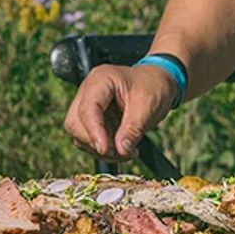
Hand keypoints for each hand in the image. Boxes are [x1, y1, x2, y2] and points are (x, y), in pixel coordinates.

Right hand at [63, 64, 178, 160]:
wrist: (159, 82)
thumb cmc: (154, 86)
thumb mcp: (149, 105)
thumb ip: (133, 128)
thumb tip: (120, 151)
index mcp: (101, 80)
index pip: (87, 109)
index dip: (94, 132)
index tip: (106, 150)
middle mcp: (88, 91)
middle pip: (75, 123)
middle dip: (95, 143)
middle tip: (121, 153)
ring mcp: (87, 104)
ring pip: (79, 134)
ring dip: (100, 149)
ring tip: (127, 152)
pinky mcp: (92, 118)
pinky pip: (88, 138)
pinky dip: (104, 148)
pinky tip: (123, 149)